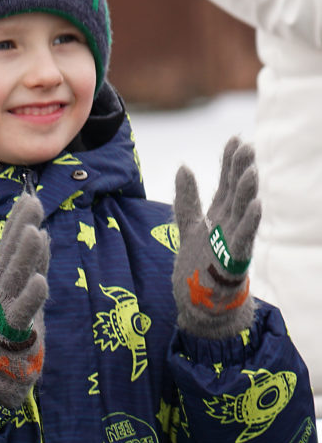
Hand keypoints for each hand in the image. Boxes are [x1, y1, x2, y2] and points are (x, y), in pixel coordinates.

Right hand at [0, 193, 48, 406]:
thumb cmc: (11, 323)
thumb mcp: (21, 287)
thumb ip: (31, 262)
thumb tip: (40, 230)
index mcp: (3, 275)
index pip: (10, 243)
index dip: (18, 220)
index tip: (29, 196)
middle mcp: (1, 287)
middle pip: (11, 254)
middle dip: (20, 227)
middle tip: (32, 202)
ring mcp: (4, 307)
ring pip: (15, 278)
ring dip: (25, 255)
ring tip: (35, 232)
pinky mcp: (11, 330)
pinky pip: (21, 311)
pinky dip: (31, 296)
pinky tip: (40, 281)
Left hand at [173, 137, 260, 337]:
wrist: (200, 304)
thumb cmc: (198, 266)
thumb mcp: (188, 226)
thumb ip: (187, 198)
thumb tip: (184, 166)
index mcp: (219, 215)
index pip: (226, 183)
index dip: (229, 162)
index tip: (235, 138)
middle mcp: (229, 225)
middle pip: (237, 192)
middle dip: (241, 170)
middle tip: (248, 147)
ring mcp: (233, 242)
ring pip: (243, 212)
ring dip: (248, 193)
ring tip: (252, 171)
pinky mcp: (233, 260)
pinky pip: (244, 239)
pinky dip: (250, 222)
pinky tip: (258, 206)